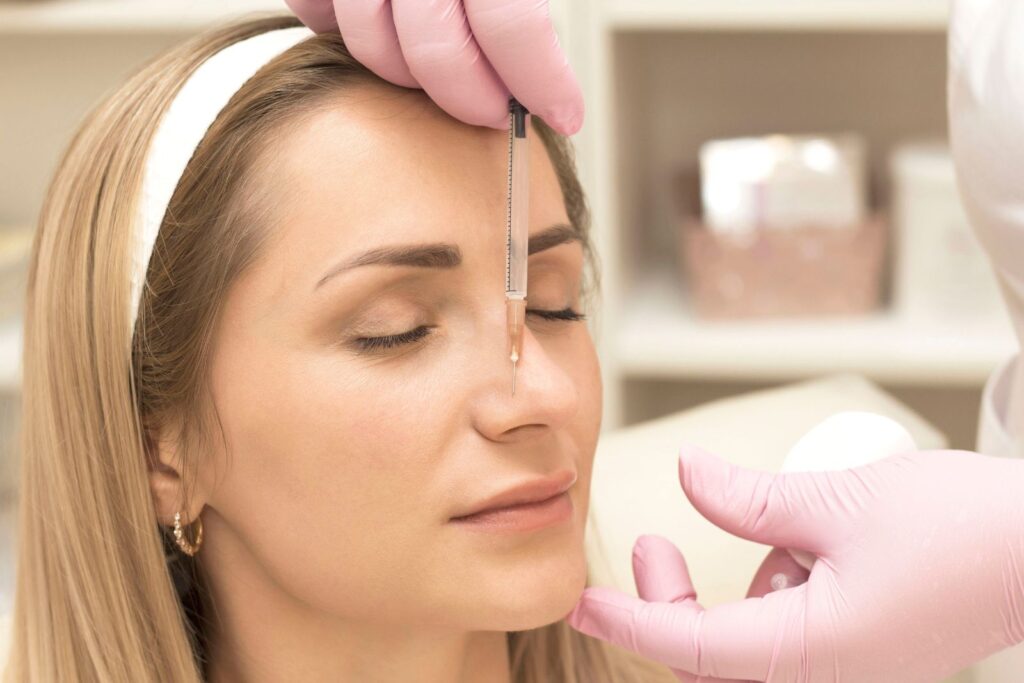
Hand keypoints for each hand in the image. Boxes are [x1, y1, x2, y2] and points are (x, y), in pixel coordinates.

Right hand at [283, 0, 584, 134]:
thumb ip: (526, 4)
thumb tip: (558, 82)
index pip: (510, 22)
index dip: (539, 79)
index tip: (562, 113)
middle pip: (436, 48)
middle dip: (472, 95)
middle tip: (498, 106)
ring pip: (370, 39)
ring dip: (409, 69)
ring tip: (441, 66)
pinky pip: (316, 13)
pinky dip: (343, 30)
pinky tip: (381, 30)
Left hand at [568, 446, 1023, 681]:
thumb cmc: (963, 530)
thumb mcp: (838, 503)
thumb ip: (750, 499)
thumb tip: (688, 474)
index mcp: (815, 654)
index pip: (690, 646)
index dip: (627, 622)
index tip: (578, 603)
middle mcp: (827, 677)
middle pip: (710, 655)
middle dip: (672, 603)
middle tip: (653, 544)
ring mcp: (847, 669)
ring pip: (750, 641)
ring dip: (742, 585)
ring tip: (795, 527)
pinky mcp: (862, 651)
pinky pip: (790, 630)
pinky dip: (780, 586)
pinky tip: (817, 543)